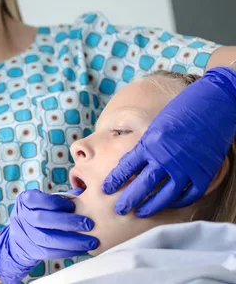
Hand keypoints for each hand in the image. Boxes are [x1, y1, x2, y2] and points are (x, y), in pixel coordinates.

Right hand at [0, 188, 98, 283]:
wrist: (20, 238)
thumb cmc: (39, 214)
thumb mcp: (44, 202)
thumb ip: (62, 198)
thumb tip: (82, 193)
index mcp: (26, 200)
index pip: (40, 200)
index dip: (57, 203)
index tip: (74, 205)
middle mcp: (23, 217)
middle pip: (43, 219)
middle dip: (68, 222)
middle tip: (88, 224)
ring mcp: (26, 235)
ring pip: (48, 239)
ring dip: (72, 241)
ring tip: (91, 241)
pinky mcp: (33, 251)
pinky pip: (51, 252)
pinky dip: (68, 251)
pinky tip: (82, 249)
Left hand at [102, 67, 235, 217]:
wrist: (213, 105)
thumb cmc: (181, 110)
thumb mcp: (156, 126)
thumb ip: (145, 145)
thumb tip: (132, 163)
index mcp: (150, 144)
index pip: (127, 167)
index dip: (115, 180)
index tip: (105, 189)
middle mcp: (166, 158)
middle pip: (142, 186)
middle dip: (128, 200)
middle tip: (118, 210)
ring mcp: (186, 168)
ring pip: (165, 196)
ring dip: (151, 206)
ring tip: (140, 213)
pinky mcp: (204, 174)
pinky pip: (188, 195)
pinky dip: (178, 202)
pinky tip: (168, 204)